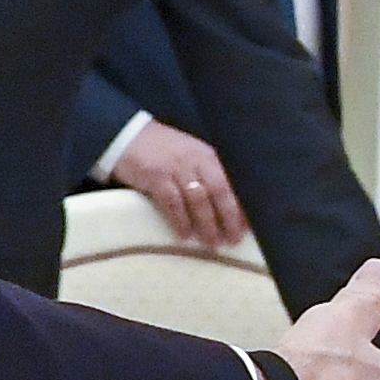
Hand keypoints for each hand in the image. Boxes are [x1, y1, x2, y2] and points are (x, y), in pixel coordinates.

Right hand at [112, 122, 245, 247]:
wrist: (128, 137)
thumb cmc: (164, 152)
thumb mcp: (192, 157)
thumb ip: (209, 175)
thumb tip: (231, 206)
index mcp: (209, 156)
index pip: (232, 181)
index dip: (243, 204)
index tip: (250, 225)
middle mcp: (196, 160)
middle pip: (220, 190)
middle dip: (229, 217)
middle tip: (234, 239)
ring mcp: (176, 168)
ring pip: (198, 199)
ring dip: (207, 223)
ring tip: (212, 242)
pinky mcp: (156, 177)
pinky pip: (172, 202)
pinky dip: (180, 220)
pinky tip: (184, 234)